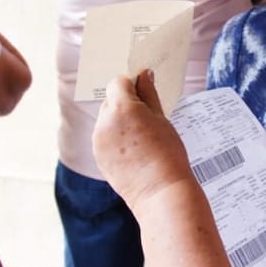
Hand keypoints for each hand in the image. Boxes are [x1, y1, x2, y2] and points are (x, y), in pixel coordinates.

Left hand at [93, 71, 193, 209]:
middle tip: (147, 119)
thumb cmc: (167, 154)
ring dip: (119, 121)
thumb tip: (143, 75)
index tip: (145, 92)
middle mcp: (104, 121)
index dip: (132, 84)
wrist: (160, 191)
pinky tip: (134, 150)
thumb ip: (149, 94)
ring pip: (107, 118)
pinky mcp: (98, 155)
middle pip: (111, 99)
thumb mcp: (162, 119)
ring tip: (141, 138)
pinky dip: (115, 138)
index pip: (118, 82)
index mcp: (122, 107)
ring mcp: (98, 140)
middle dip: (125, 103)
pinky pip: (104, 137)